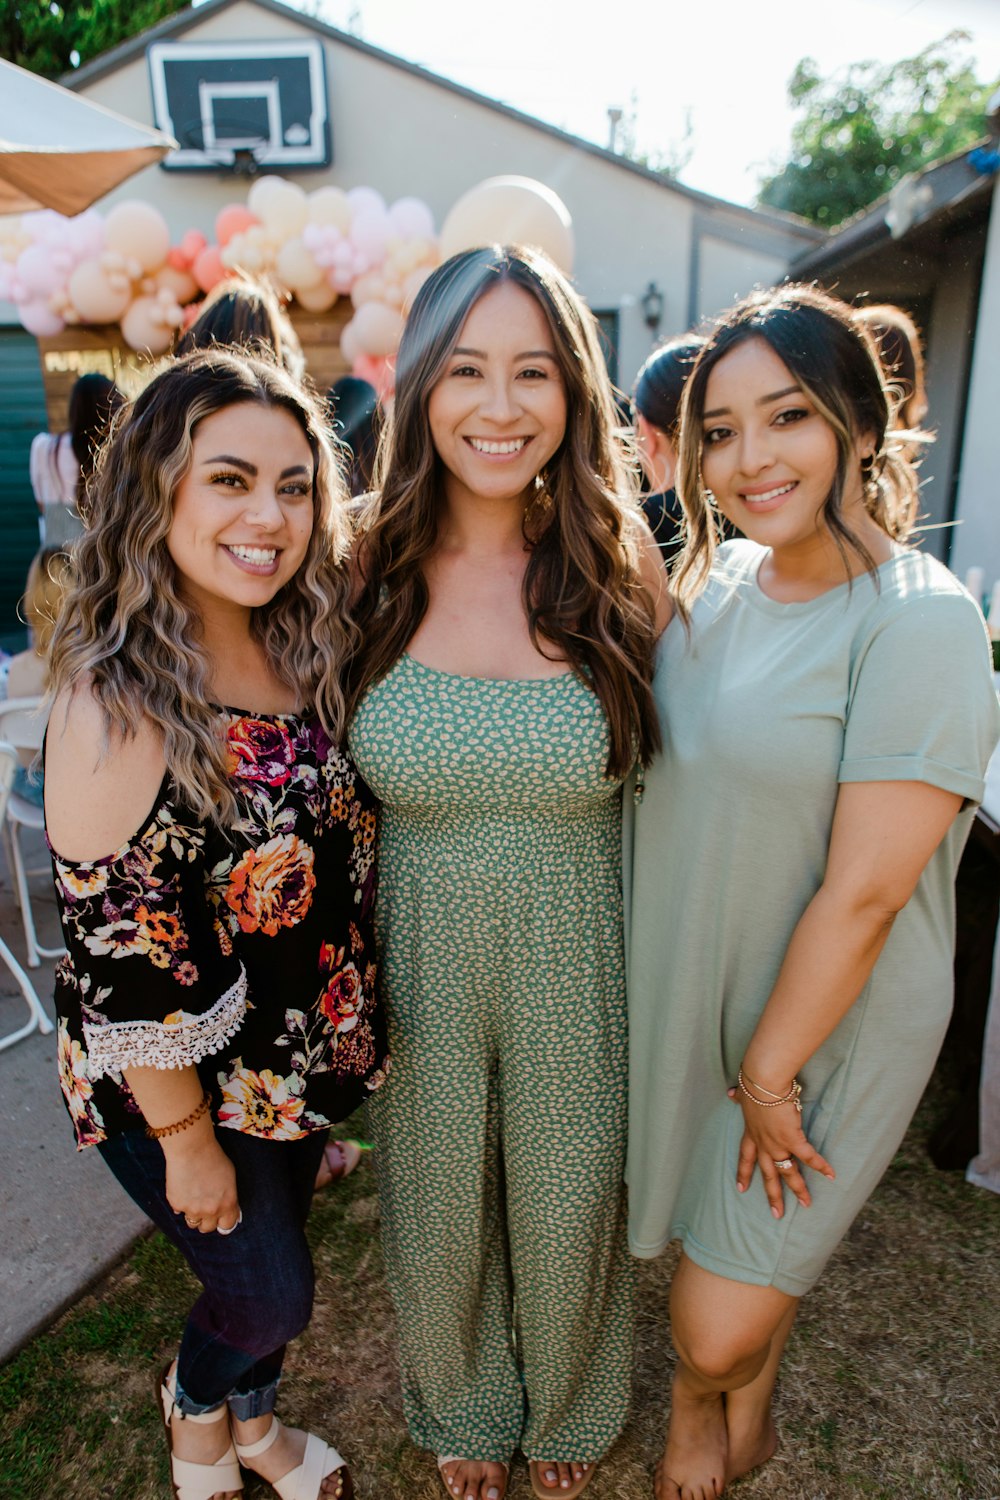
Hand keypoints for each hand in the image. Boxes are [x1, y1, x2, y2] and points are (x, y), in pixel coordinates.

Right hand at [163, 1136, 239, 1233]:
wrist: (191, 1148)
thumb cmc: (213, 1157)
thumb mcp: (230, 1177)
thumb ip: (229, 1196)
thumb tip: (227, 1208)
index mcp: (228, 1203)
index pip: (227, 1225)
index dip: (223, 1222)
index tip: (220, 1219)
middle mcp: (211, 1210)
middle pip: (208, 1228)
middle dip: (207, 1220)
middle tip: (204, 1208)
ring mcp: (193, 1209)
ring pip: (192, 1223)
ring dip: (193, 1214)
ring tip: (193, 1198)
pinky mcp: (177, 1205)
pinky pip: (179, 1212)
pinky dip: (181, 1204)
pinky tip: (183, 1189)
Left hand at [728, 1088, 834, 1217]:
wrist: (764, 1082)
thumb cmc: (754, 1085)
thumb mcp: (743, 1094)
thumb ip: (738, 1097)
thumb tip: (729, 1093)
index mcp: (751, 1134)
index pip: (746, 1157)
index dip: (744, 1173)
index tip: (741, 1188)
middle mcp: (763, 1144)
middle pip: (768, 1174)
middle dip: (773, 1194)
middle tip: (777, 1214)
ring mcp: (777, 1144)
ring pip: (788, 1172)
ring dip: (799, 1189)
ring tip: (807, 1204)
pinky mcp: (792, 1139)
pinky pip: (809, 1157)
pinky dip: (821, 1166)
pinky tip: (832, 1176)